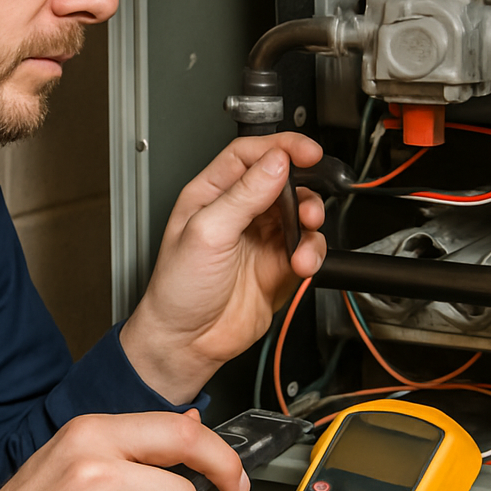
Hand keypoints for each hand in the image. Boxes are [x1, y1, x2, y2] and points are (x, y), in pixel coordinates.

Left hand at [121, 133, 326, 403]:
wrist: (186, 342)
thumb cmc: (177, 289)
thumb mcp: (207, 232)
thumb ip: (244, 195)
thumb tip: (276, 162)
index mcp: (212, 193)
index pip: (251, 154)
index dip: (281, 147)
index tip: (307, 151)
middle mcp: (239, 211)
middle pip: (283, 181)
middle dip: (303, 189)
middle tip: (307, 205)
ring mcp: (261, 238)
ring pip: (301, 214)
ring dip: (310, 223)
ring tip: (303, 237)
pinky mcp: (278, 266)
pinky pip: (307, 248)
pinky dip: (312, 253)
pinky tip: (302, 264)